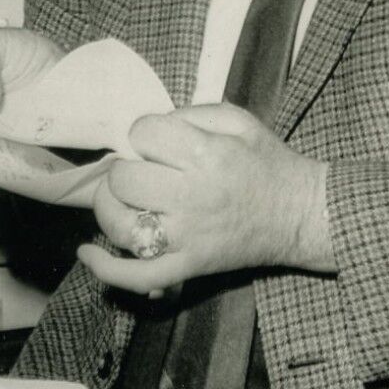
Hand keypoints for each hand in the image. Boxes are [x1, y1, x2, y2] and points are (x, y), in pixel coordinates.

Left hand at [79, 104, 332, 296]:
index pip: (142, 135)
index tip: (155, 141)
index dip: (143, 133)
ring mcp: (189, 236)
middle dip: (125, 169)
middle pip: (125, 179)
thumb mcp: (240, 120)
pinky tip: (87, 253)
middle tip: (142, 170)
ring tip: (120, 200)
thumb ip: (193, 112)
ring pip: (122, 225)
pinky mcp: (189, 266)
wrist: (301, 214)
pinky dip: (106, 270)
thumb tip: (149, 127)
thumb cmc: (269, 162)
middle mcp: (193, 195)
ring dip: (110, 209)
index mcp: (207, 153)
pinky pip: (139, 276)